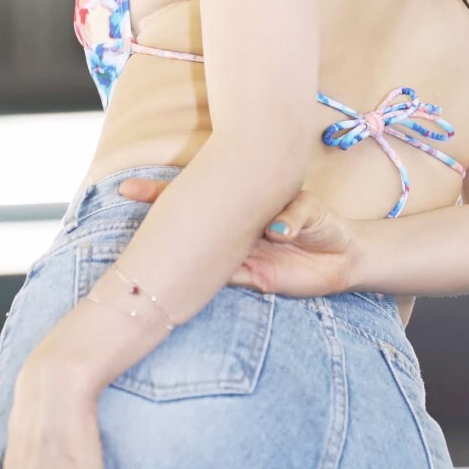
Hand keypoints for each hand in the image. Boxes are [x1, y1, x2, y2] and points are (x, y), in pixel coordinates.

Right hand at [118, 178, 357, 297]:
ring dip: (178, 250)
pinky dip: (205, 279)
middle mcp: (233, 230)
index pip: (200, 194)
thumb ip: (294, 216)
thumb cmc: (324, 223)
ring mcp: (238, 254)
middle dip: (157, 216)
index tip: (129, 190)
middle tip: (125, 206)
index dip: (164, 191)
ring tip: (144, 247)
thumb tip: (276, 230)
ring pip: (200, 253)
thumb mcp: (310, 211)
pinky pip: (222, 278)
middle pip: (189, 223)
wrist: (344, 256)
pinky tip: (185, 278)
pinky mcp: (252, 277)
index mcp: (242, 206)